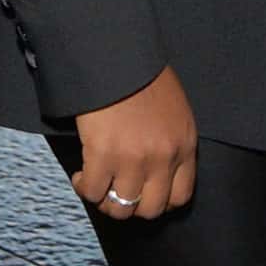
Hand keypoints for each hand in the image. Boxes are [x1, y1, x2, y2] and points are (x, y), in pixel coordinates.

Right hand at [70, 65, 196, 219]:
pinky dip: (84, 188)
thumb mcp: (175, 110)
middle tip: (118, 193)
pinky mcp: (102, 155)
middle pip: (150, 210)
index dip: (159, 203)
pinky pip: (92, 192)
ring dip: (106, 201)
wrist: (116, 56)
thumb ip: (172, 141)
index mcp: (184, 145)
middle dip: (132, 207)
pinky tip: (81, 175)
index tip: (144, 196)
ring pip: (120, 208)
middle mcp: (163, 157)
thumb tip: (158, 169)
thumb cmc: (143, 77)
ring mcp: (133, 159)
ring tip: (98, 185)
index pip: (180, 197)